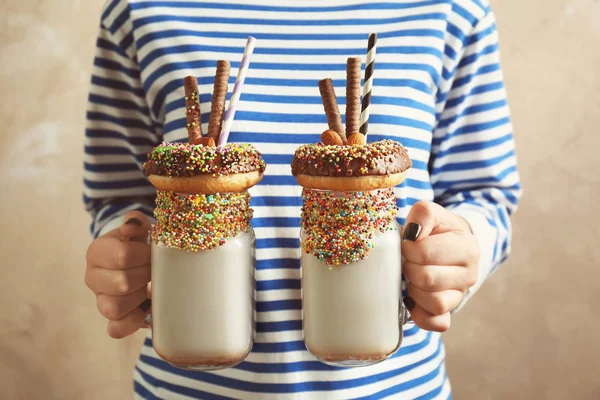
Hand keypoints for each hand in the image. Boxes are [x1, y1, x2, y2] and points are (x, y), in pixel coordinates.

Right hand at [85, 211, 151, 338]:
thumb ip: (136, 222)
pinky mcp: (111, 320)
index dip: (145, 256)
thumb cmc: (140, 244)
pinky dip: (133, 322)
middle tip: (155, 270)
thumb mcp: (139, 228)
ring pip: (115, 308)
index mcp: (97, 252)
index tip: (153, 253)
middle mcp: (92, 277)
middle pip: (121, 283)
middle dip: (146, 275)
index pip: (122, 256)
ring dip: (139, 297)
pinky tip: (145, 308)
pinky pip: (116, 329)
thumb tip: (132, 226)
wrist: (140, 263)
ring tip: (149, 286)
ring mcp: (100, 300)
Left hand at [401, 201, 478, 331]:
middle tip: (406, 261)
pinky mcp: (449, 312)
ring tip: (411, 277)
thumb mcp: (432, 214)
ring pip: (435, 303)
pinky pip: (437, 324)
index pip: (426, 253)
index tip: (406, 243)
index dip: (408, 248)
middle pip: (428, 279)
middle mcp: (469, 275)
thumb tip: (413, 234)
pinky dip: (420, 315)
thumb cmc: (437, 229)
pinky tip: (411, 299)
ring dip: (414, 290)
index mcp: (467, 248)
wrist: (450, 245)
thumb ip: (423, 214)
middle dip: (409, 268)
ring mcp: (460, 296)